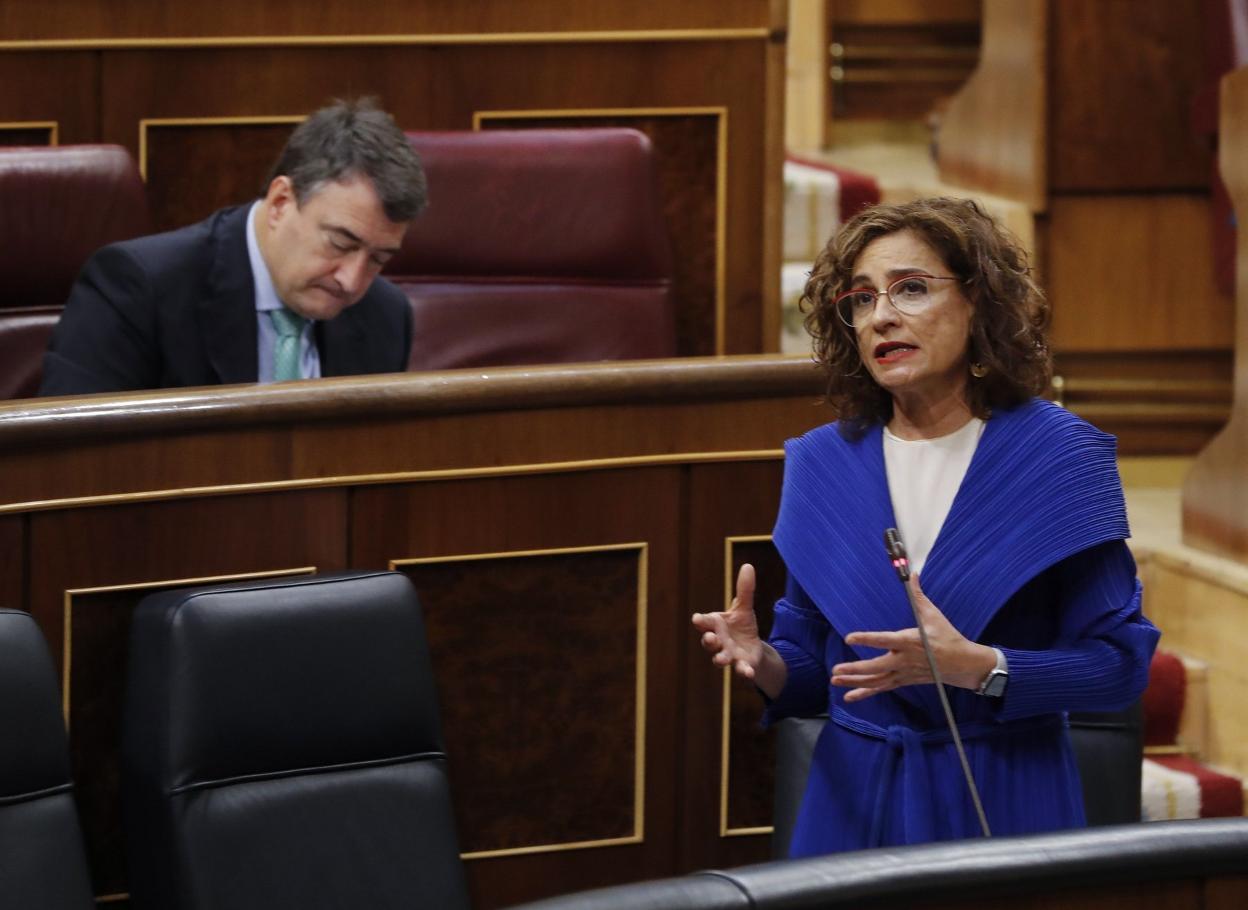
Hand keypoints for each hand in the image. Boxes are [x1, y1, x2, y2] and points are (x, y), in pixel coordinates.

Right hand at [692, 564, 763, 680]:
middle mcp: (719, 641)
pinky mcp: (741, 665)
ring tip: (721, 658)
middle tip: (710, 638)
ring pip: (720, 658)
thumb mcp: (744, 608)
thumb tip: (749, 566)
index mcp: (716, 625)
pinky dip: (743, 672)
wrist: (752, 649)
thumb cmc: (741, 627)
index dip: (701, 621)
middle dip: (708, 640)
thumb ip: (744, 590)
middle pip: (708, 642)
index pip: (705, 622)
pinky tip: (748, 672)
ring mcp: (728, 655)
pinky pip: (740, 670)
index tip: (697, 619)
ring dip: (719, 658)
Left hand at [831, 572, 996, 701]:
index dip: (866, 639)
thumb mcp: (933, 615)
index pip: (885, 640)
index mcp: (910, 642)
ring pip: (876, 680)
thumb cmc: (947, 637)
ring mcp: (903, 673)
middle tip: (836, 669)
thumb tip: (912, 574)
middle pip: (877, 667)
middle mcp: (904, 660)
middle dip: (856, 669)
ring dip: (855, 681)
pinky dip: (865, 693)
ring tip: (835, 680)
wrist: (962, 665)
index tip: (849, 637)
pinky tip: (848, 696)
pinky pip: (882, 688)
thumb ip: (918, 596)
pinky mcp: (903, 681)